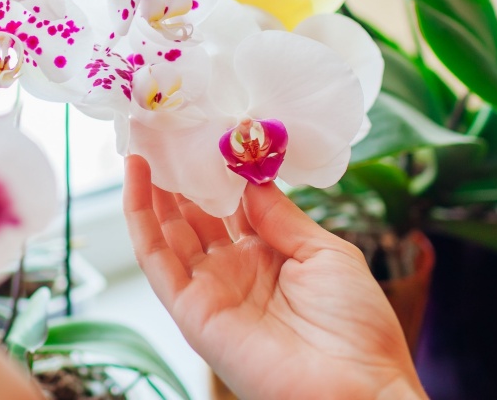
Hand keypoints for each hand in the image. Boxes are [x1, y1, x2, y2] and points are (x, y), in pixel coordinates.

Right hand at [123, 155, 424, 399]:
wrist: (359, 388)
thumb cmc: (356, 325)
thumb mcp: (325, 252)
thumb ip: (279, 214)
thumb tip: (246, 174)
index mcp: (270, 256)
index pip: (230, 204)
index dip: (213, 168)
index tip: (202, 127)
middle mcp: (234, 271)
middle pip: (193, 213)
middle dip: (176, 170)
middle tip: (161, 123)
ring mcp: (210, 291)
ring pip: (167, 230)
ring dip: (150, 184)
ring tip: (141, 136)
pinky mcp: (191, 312)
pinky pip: (156, 260)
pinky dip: (140, 216)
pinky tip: (137, 176)